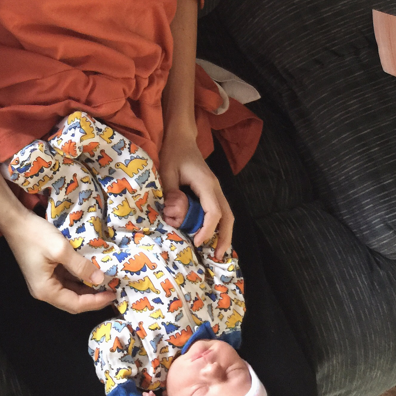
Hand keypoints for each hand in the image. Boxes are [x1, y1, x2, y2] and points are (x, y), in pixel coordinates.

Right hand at [3, 209, 116, 313]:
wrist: (15, 221)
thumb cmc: (36, 235)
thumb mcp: (61, 249)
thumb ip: (81, 266)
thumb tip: (100, 279)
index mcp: (46, 291)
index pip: (76, 304)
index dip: (96, 301)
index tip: (113, 294)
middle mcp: (44, 291)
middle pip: (73, 300)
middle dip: (94, 296)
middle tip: (113, 289)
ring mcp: (44, 281)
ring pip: (70, 290)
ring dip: (87, 287)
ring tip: (106, 280)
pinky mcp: (45, 271)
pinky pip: (66, 279)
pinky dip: (79, 277)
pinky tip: (91, 270)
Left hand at [159, 130, 233, 257]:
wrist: (181, 138)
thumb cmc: (173, 153)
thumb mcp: (167, 172)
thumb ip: (171, 193)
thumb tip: (175, 214)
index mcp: (206, 183)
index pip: (214, 212)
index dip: (207, 229)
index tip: (197, 242)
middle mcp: (215, 187)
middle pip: (228, 216)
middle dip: (225, 237)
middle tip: (217, 257)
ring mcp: (215, 189)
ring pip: (227, 214)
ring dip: (224, 233)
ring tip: (218, 251)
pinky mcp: (211, 190)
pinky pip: (220, 210)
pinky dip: (219, 225)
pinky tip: (212, 236)